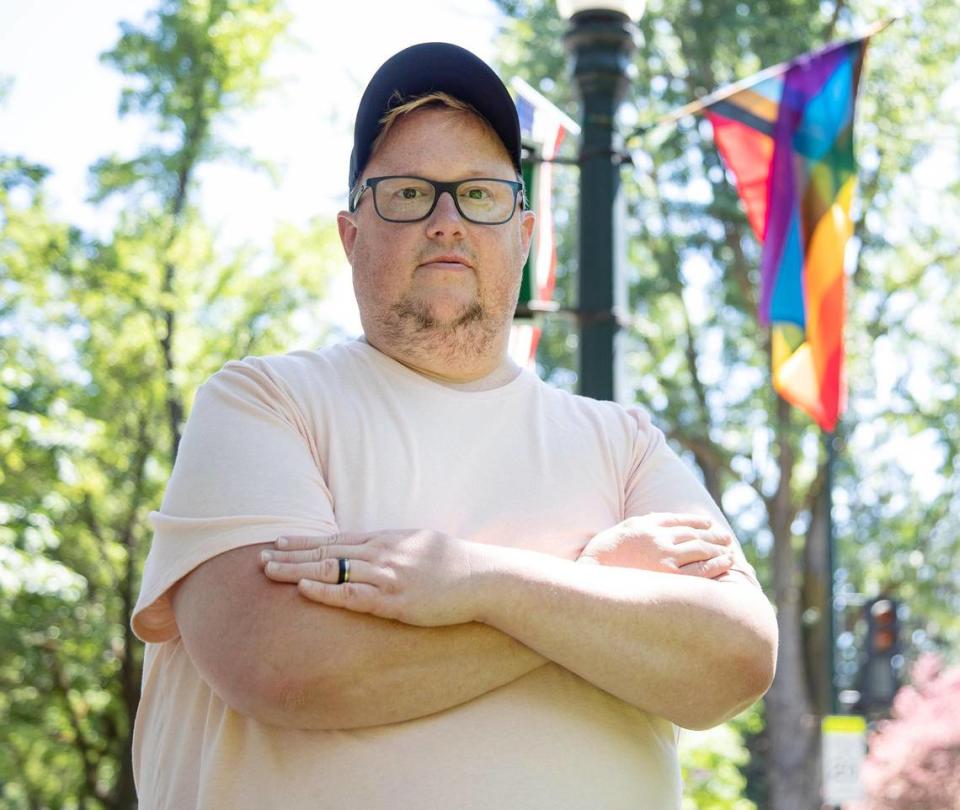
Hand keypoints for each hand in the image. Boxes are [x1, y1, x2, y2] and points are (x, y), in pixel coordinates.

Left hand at [259, 529, 480, 626]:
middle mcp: (381, 552)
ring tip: (268, 570)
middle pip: (326, 551)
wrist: (480, 578)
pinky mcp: (394, 600)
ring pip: (331, 569)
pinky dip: (325, 591)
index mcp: (386, 538)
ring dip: (296, 569)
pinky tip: (304, 588)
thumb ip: (391, 545)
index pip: (335, 538)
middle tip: (259, 556)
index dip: (304, 541)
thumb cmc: (452, 563)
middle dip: (290, 553)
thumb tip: (369, 549)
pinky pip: (351, 595)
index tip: (278, 541)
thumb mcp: (418, 543)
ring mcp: (386, 575)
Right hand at [577, 513, 734, 578]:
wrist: (591, 575)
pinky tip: (727, 563)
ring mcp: (665, 559)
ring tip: (729, 551)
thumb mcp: (625, 528)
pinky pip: (699, 571)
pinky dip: (716, 565)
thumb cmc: (605, 553)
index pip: (680, 521)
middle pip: (694, 535)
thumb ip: (644, 521)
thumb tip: (659, 517)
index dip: (697, 522)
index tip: (708, 523)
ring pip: (700, 550)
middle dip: (712, 536)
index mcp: (648, 526)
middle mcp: (659, 539)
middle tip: (726, 538)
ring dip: (718, 549)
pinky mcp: (668, 578)